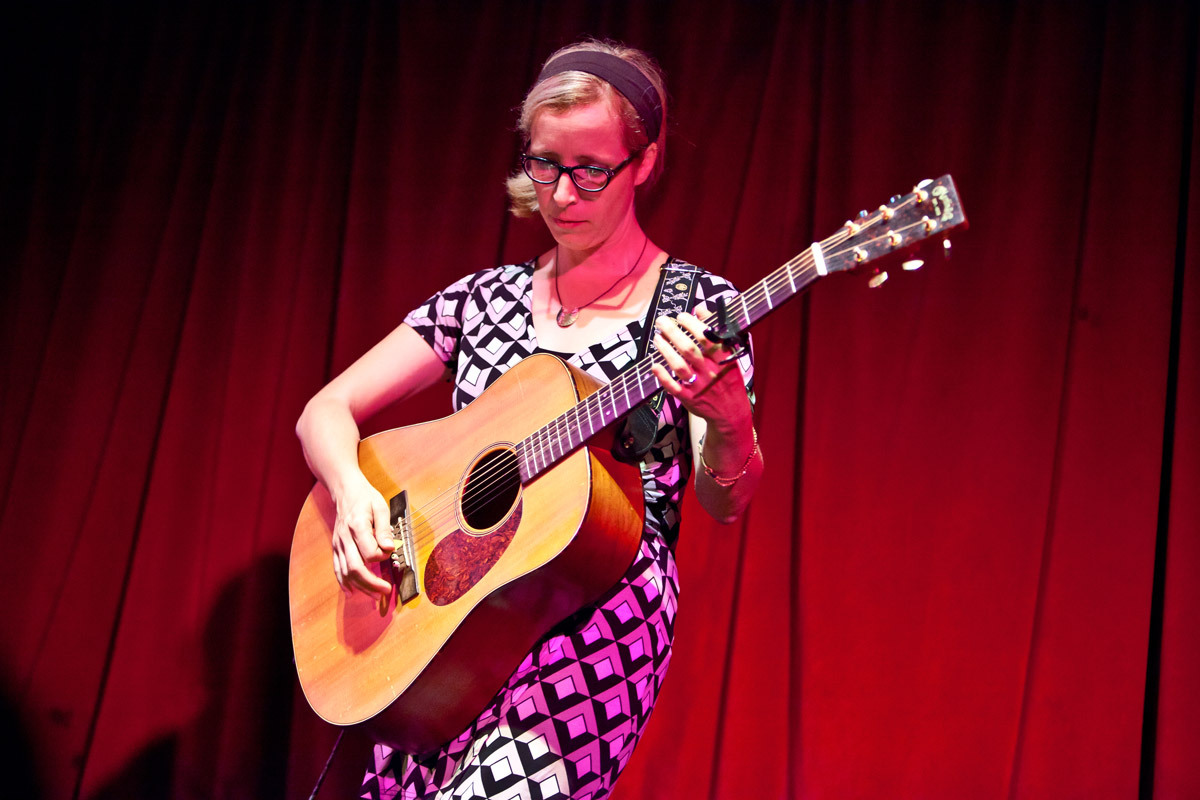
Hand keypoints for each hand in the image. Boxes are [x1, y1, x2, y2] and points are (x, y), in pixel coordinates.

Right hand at [330, 476, 395, 596]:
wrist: (345, 491)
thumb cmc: (365, 498)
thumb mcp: (380, 507)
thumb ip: (384, 528)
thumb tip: (390, 547)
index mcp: (357, 525)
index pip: (369, 551)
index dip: (382, 557)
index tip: (391, 553)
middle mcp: (345, 537)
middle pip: (355, 567)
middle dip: (371, 583)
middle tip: (385, 590)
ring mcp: (338, 544)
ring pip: (346, 572)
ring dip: (360, 587)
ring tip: (374, 596)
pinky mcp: (335, 548)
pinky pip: (337, 569)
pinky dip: (344, 583)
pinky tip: (352, 593)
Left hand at [649, 309, 751, 425]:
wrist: (732, 412)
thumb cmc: (728, 379)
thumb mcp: (730, 356)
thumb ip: (716, 332)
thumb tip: (701, 309)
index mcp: (723, 360)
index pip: (706, 338)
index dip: (692, 325)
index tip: (681, 316)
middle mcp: (711, 372)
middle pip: (689, 349)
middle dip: (673, 332)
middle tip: (661, 321)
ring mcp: (700, 387)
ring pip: (679, 366)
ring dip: (665, 350)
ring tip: (657, 338)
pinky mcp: (689, 399)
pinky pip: (674, 388)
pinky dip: (663, 377)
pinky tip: (654, 365)